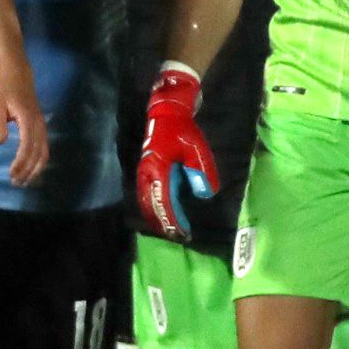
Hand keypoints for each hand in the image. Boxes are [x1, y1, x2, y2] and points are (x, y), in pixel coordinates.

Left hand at [0, 69, 49, 187]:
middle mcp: (38, 125)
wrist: (19, 77)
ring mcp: (42, 127)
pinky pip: (44, 149)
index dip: (21, 162)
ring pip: (44, 153)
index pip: (27, 146)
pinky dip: (39, 162)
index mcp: (28, 120)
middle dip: (28, 171)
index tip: (11, 174)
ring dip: (35, 169)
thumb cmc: (5, 91)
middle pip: (37, 153)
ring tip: (24, 181)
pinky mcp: (41, 128)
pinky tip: (31, 170)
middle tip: (16, 183)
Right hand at [134, 66, 218, 239]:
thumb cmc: (182, 129)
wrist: (166, 113)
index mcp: (158, 169)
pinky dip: (153, 207)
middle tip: (177, 236)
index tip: (182, 232)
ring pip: (146, 202)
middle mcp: (147, 174)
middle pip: (152, 206)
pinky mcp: (145, 171)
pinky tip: (162, 213)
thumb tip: (204, 193)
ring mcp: (144, 173)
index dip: (173, 219)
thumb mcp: (196, 148)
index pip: (164, 202)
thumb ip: (200, 170)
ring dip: (157, 217)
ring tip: (170, 229)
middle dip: (163, 223)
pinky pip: (146, 195)